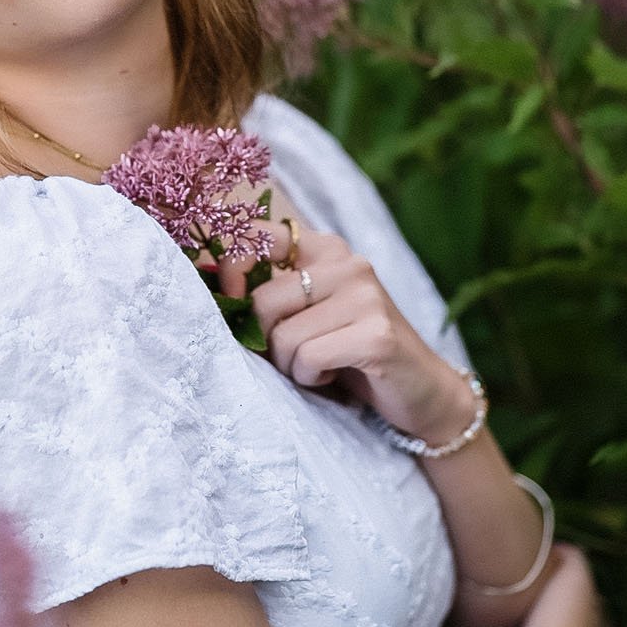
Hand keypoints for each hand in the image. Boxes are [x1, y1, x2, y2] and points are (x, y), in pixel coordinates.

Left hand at [218, 221, 477, 444]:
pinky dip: (311, 379)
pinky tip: (335, 377)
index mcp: (326, 249)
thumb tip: (203, 276)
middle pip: (262, 300)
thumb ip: (268, 292)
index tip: (233, 302)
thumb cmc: (351, 355)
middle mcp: (348, 263)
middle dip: (266, 341)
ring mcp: (366, 296)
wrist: (423, 392)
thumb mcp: (308, 314)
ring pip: (283, 337)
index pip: (260, 234)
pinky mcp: (376, 335)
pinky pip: (307, 359)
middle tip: (294, 356)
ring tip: (320, 368)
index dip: (232, 268)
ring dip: (291, 366)